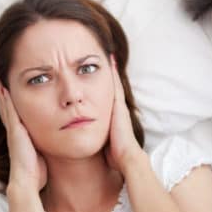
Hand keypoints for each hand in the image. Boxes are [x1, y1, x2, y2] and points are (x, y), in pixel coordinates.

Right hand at [0, 79, 47, 192]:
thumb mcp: (40, 157)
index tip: (8, 96)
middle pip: (7, 111)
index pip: (14, 119)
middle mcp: (14, 133)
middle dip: (3, 98)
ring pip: (7, 109)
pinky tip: (2, 89)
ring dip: (2, 95)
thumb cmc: (35, 173)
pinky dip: (5, 100)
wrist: (25, 182)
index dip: (10, 108)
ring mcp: (13, 131)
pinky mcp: (15, 131)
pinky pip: (9, 111)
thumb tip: (52, 149)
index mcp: (20, 139)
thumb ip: (42, 151)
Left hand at [105, 55, 146, 176]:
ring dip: (111, 70)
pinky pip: (115, 83)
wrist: (126, 158)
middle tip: (105, 58)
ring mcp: (119, 106)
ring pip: (114, 83)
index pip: (108, 99)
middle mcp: (118, 110)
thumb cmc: (114, 156)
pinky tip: (110, 60)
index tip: (100, 75)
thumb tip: (86, 141)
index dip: (105, 87)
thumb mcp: (105, 144)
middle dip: (108, 74)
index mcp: (113, 118)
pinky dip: (113, 72)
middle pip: (112, 88)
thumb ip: (100, 139)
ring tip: (109, 54)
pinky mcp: (118, 104)